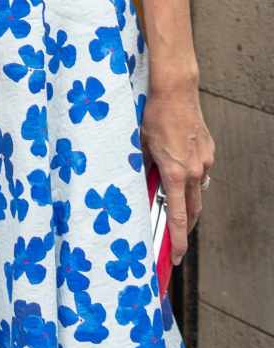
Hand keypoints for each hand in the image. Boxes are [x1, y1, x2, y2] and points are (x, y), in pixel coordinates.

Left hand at [142, 84, 215, 264]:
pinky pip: (200, 172)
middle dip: (184, 227)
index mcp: (176, 173)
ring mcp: (205, 161)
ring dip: (186, 202)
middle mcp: (195, 171)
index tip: (175, 257)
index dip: (177, 240)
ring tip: (171, 205)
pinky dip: (189, 178)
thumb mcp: (138, 143)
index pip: (179, 216)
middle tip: (172, 239)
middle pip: (193, 210)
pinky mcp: (208, 151)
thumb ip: (141, 168)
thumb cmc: (152, 114)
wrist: (175, 90)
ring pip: (197, 191)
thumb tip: (139, 185)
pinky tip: (176, 170)